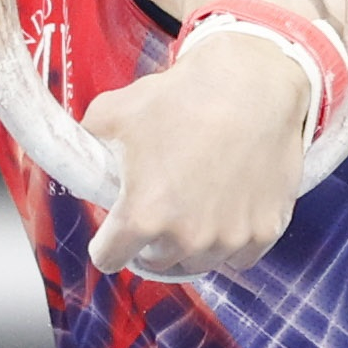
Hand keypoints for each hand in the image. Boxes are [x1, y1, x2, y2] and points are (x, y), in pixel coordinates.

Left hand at [76, 23, 317, 280]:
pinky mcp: (265, 231)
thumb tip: (81, 163)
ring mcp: (230, 238)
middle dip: (150, 241)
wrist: (252, 84)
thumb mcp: (113, 112)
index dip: (107, 243)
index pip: (109, 258)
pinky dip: (232, 240)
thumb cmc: (182, 97)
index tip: (115, 232)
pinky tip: (227, 208)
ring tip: (193, 207)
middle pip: (155, 263)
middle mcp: (187, 238)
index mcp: (143, 216)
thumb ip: (88, 146)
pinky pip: (240, 256)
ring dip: (191, 244)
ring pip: (197, 263)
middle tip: (159, 207)